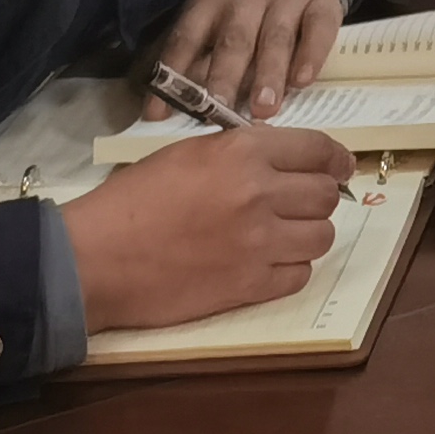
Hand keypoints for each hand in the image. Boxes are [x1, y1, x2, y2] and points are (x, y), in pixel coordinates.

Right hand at [61, 122, 353, 329]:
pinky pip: (299, 276)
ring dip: (308, 235)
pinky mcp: (247, 286)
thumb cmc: (133, 200)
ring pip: (321, 237)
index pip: (319, 148)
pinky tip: (269, 264)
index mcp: (244, 151)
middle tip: (303, 206)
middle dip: (320, 198)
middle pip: (326, 194)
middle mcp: (260, 192)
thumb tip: (284, 162)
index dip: (337, 159)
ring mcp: (257, 242)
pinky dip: (290, 270)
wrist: (94, 257)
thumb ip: (242, 153)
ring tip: (286, 236)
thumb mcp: (190, 154)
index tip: (341, 168)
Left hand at [151, 0, 346, 119]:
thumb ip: (200, 60)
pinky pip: (317, 29)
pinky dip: (310, 55)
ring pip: (275, 36)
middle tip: (220, 111)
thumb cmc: (245, 11)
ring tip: (264, 109)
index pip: (188, 36)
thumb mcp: (216, 23)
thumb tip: (171, 111)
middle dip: (226, 77)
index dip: (173, 74)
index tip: (160, 114)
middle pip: (234, 38)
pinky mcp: (322, 0)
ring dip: (268, 74)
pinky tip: (303, 81)